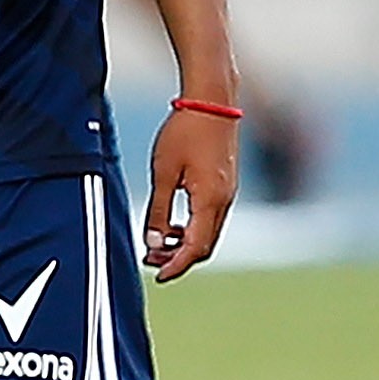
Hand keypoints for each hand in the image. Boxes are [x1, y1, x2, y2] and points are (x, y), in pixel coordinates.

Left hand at [146, 102, 239, 279]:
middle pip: (205, 245)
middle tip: (151, 262)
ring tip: (157, 245)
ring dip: (185, 244)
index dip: (177, 265)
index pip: (196, 248)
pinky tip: (172, 225)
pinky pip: (211, 219)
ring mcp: (227, 194)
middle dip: (180, 258)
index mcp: (210, 201)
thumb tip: (154, 243)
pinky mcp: (224, 186)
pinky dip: (193, 229)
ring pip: (209, 233)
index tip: (159, 276)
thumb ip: (159, 210)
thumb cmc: (183, 133)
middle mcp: (224, 202)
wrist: (211, 103)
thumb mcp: (163, 172)